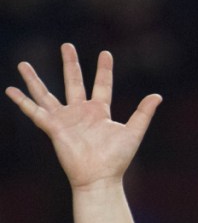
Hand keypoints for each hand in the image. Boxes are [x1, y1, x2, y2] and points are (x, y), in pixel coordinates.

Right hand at [5, 43, 160, 189]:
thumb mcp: (133, 132)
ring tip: (22, 63)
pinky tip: (10, 89)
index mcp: (100, 112)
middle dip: (70, 64)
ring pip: (46, 93)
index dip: (104, 70)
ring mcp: (65, 119)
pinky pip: (33, 111)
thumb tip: (158, 95)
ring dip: (34, 79)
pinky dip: (22, 101)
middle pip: (74, 82)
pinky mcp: (52, 127)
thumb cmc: (117, 159)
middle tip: (67, 45)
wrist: (100, 177)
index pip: (102, 85)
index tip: (105, 53)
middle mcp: (81, 112)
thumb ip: (143, 113)